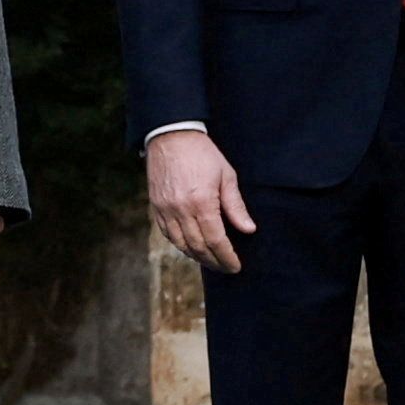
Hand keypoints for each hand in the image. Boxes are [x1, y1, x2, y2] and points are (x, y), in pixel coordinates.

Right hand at [143, 127, 252, 273]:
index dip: (227, 257)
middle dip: (213, 261)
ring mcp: (165, 209)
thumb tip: (248, 229)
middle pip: (198, 247)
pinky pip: (167, 233)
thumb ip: (235, 206)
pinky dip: (180, 244)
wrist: (170, 136)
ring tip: (210, 261)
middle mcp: (180, 210)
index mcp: (201, 203)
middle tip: (226, 268)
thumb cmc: (202, 154)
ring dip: (196, 256)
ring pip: (180, 244)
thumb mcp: (226, 176)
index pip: (216, 240)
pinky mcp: (155, 206)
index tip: (236, 266)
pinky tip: (190, 247)